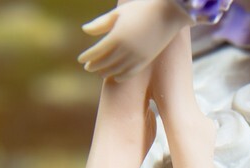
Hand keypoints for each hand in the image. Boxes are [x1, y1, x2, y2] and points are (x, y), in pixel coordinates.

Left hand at [78, 0, 192, 81]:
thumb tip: (85, 30)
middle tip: (88, 68)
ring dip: (106, 72)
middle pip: (105, 63)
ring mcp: (137, 56)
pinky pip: (131, 73)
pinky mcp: (146, 60)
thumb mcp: (119, 13)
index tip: (81, 60)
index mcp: (116, 36)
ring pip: (117, 70)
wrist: (168, 13)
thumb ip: (101, 23)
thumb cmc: (141, 9)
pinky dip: (122, 76)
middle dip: (95, 66)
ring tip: (100, 73)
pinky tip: (116, 77)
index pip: (97, 51)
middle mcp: (125, 49)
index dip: (87, 57)